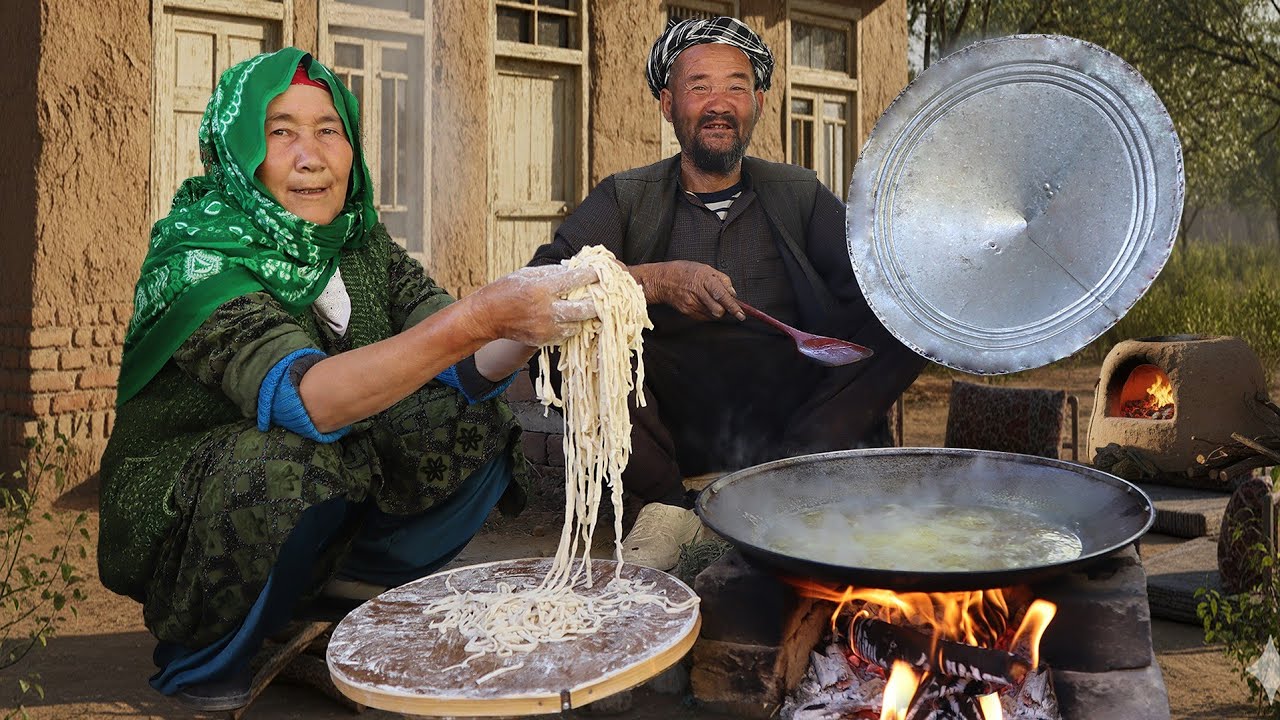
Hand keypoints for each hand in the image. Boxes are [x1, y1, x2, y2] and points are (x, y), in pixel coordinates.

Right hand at [464, 264, 598, 346]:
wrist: (488, 316)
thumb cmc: (507, 290)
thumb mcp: (527, 273)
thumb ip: (552, 272)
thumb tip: (574, 269)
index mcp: (541, 288)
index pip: (574, 280)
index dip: (591, 275)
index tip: (601, 272)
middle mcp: (546, 309)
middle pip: (584, 309)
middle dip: (597, 302)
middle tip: (603, 296)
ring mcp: (546, 327)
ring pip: (578, 325)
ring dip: (584, 317)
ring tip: (588, 308)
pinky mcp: (544, 340)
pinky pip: (566, 334)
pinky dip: (571, 326)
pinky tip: (570, 319)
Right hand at [632, 260, 743, 320]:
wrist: (662, 280)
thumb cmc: (685, 271)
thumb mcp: (706, 269)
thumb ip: (723, 280)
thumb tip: (733, 294)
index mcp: (705, 279)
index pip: (722, 296)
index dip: (733, 307)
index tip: (741, 315)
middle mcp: (698, 292)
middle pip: (718, 310)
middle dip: (725, 310)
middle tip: (723, 304)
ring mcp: (691, 303)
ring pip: (712, 315)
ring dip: (715, 311)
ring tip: (708, 299)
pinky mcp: (687, 311)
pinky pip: (703, 317)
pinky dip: (707, 312)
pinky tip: (701, 303)